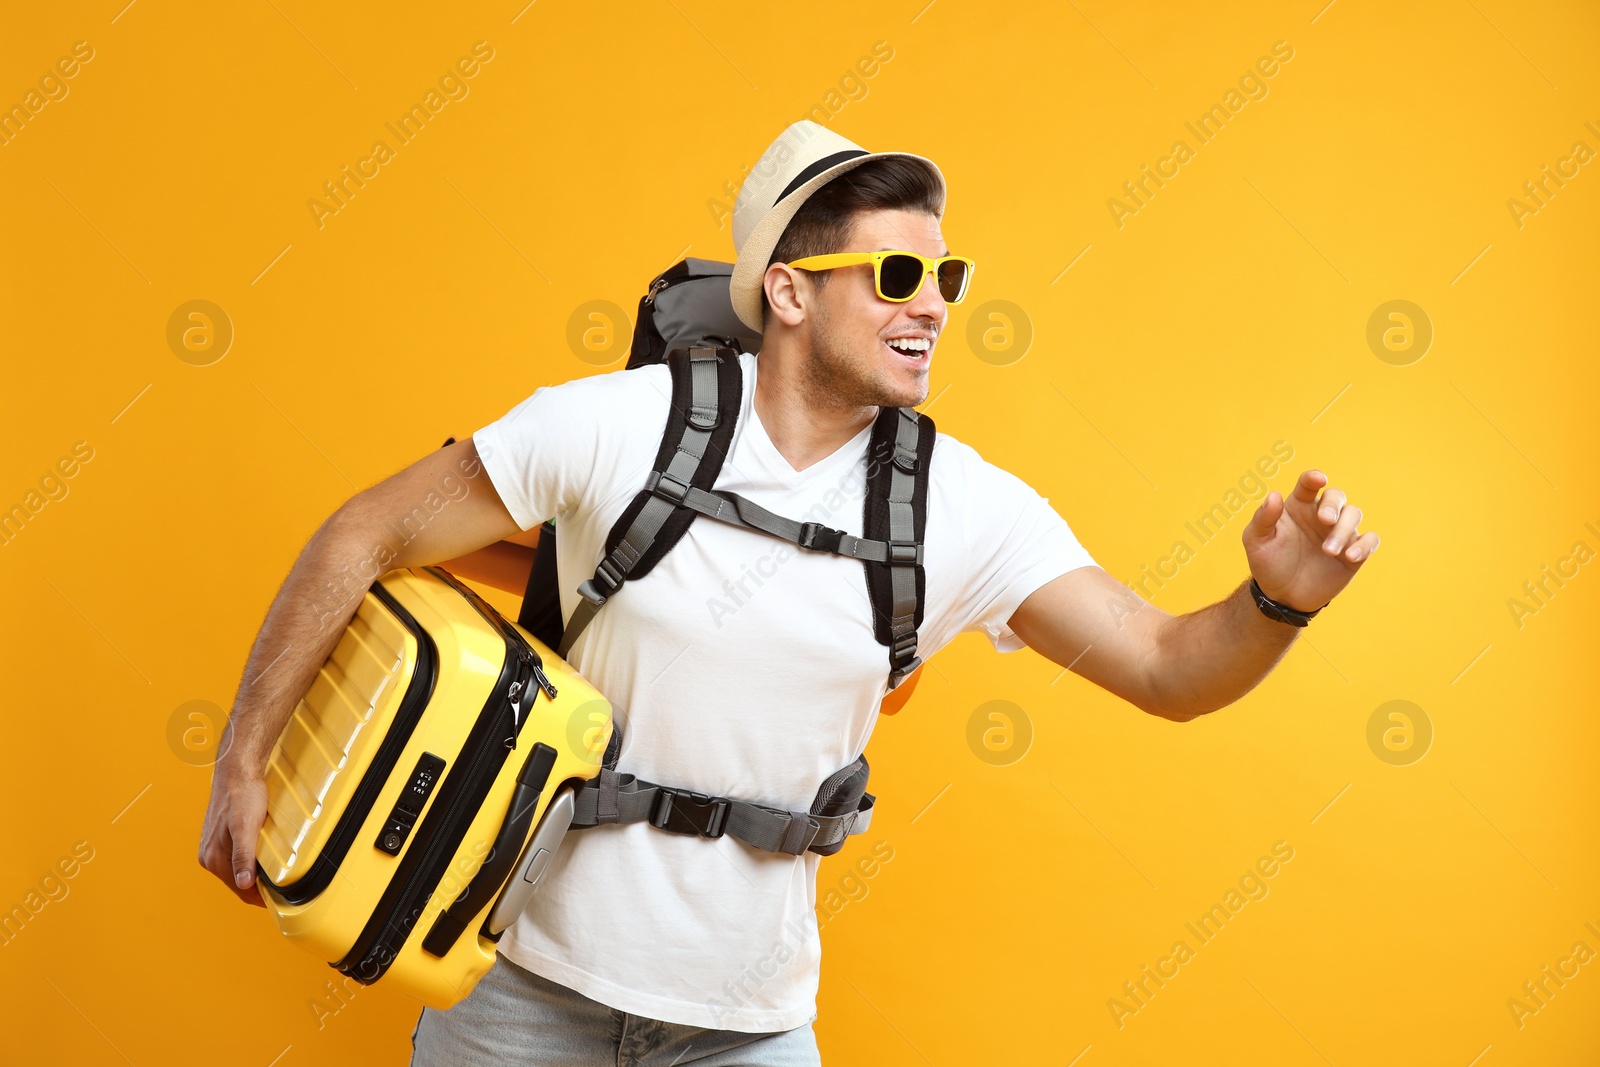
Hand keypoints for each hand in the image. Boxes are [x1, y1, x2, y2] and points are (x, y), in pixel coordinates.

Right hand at [198, 762, 269, 907]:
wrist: (236, 774)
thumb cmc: (243, 797)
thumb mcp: (246, 827)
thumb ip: (243, 856)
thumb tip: (242, 883)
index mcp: (213, 858)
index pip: (240, 890)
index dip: (260, 898)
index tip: (279, 901)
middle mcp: (208, 856)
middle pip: (238, 884)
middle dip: (257, 889)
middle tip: (283, 891)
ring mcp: (212, 848)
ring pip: (236, 872)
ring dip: (253, 876)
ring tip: (275, 877)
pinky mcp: (218, 839)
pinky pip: (235, 859)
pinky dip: (248, 864)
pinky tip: (261, 860)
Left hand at [1241, 469, 1378, 613]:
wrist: (1282, 595)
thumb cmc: (1268, 562)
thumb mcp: (1256, 541)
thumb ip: (1263, 518)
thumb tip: (1274, 495)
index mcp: (1298, 506)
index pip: (1308, 484)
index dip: (1314, 478)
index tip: (1318, 479)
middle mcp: (1321, 515)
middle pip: (1337, 496)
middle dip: (1333, 505)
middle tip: (1325, 520)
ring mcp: (1339, 533)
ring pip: (1354, 515)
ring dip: (1343, 530)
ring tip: (1328, 551)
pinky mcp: (1353, 553)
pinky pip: (1370, 540)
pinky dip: (1364, 545)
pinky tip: (1350, 556)